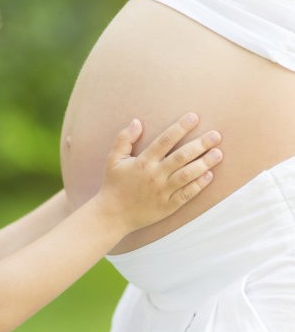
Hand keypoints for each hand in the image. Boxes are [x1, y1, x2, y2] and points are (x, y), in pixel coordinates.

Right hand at [98, 113, 221, 232]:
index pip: (165, 140)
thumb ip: (124, 139)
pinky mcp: (168, 206)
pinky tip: (209, 175)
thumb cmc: (113, 184)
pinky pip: (187, 194)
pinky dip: (199, 185)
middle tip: (216, 135)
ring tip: (218, 153)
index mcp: (143, 162)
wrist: (112, 214)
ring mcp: (163, 191)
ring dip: (205, 163)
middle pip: (182, 156)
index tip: (194, 117)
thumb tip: (137, 122)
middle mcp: (155, 175)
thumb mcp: (113, 159)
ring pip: (188, 175)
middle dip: (200, 144)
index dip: (180, 127)